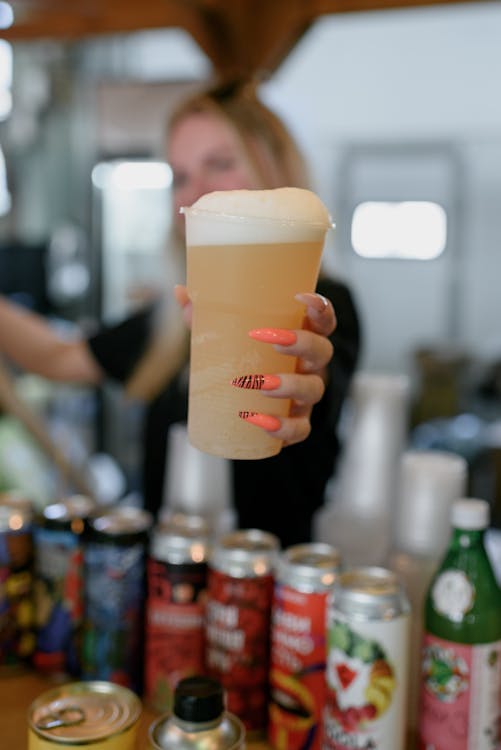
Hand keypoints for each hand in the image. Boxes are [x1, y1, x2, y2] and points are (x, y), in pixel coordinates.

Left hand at [175, 285, 335, 447]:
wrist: (246, 404)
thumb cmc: (242, 359)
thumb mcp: (225, 335)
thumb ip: (206, 315)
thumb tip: (180, 292)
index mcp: (300, 337)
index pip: (322, 319)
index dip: (320, 308)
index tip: (301, 299)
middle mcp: (309, 365)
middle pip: (322, 351)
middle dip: (301, 344)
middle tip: (273, 341)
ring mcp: (305, 395)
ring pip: (314, 388)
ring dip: (291, 386)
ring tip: (261, 385)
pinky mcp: (297, 422)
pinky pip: (301, 428)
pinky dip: (285, 428)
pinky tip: (261, 422)